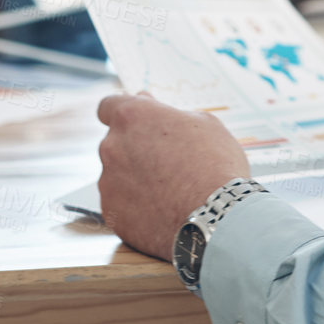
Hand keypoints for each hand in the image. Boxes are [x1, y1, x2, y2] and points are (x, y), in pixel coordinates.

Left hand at [96, 93, 250, 260]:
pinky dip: (137, 206)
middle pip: (116, 142)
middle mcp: (112, 147)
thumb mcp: (205, 124)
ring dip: (136, 178)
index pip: (109, 105)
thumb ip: (170, 116)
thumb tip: (156, 114)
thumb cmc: (214, 164)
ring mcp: (108, 183)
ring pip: (117, 175)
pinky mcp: (112, 215)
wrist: (215, 217)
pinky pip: (121, 205)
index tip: (138, 121)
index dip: (124, 113)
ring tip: (170, 190)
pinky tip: (163, 210)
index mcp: (133, 117)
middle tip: (167, 159)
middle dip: (135, 148)